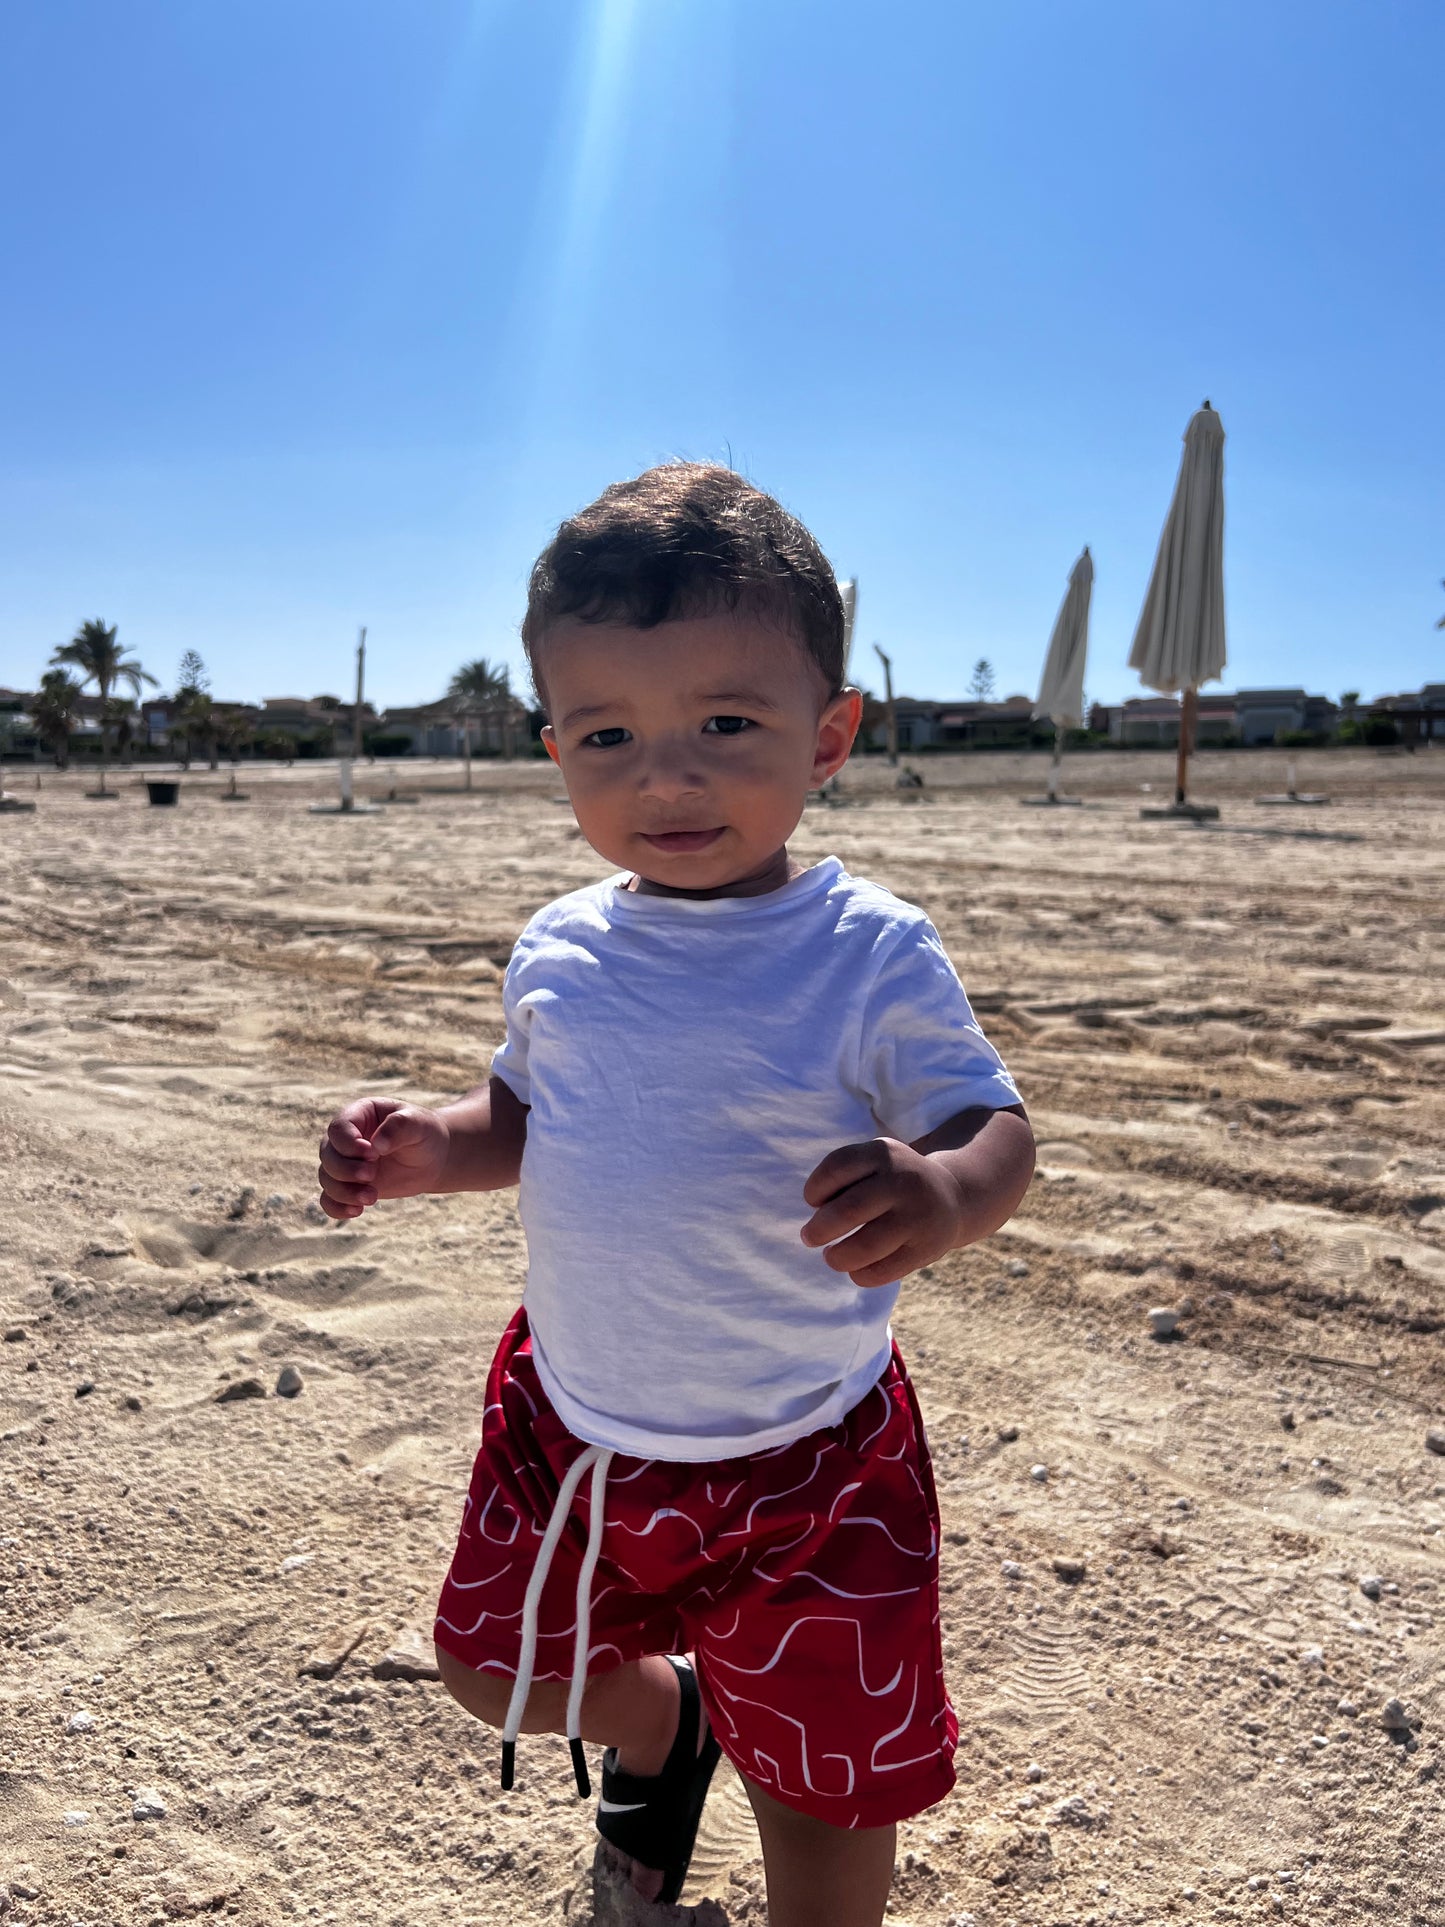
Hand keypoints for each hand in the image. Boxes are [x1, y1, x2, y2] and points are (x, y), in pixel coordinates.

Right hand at [316, 1098, 450, 1221]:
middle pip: (328, 1156)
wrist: (431, 1158)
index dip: (349, 1144)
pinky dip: (337, 1208)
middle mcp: (345, 1139)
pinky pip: (329, 1199)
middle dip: (347, 1170)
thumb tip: (377, 1144)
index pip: (338, 1129)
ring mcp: (345, 1163)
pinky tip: (356, 1212)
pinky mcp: (349, 1186)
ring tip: (372, 1197)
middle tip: (372, 1174)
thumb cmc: (423, 1133)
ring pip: (327, 1179)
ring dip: (345, 1192)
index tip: (373, 1154)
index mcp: (358, 1115)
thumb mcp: (418, 1124)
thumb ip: (398, 1127)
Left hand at [800, 1137, 963, 1288]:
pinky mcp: (927, 1249)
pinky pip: (883, 1271)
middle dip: (819, 1229)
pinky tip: (856, 1269)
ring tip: (831, 1257)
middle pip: (848, 1209)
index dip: (815, 1189)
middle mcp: (904, 1181)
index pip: (836, 1167)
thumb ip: (845, 1180)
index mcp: (884, 1153)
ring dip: (837, 1257)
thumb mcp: (875, 1162)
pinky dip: (860, 1274)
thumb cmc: (894, 1182)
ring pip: (865, 1246)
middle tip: (810, 1237)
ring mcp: (918, 1216)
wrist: (951, 1196)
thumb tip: (816, 1220)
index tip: (814, 1201)